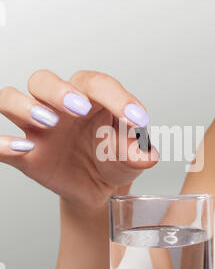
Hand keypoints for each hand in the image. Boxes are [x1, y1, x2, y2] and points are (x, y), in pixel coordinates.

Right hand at [0, 70, 158, 208]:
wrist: (97, 188)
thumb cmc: (112, 160)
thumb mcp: (132, 158)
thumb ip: (139, 153)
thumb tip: (146, 154)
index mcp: (89, 98)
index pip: (96, 84)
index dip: (116, 97)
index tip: (136, 118)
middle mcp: (59, 107)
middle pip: (43, 80)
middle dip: (59, 91)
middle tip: (80, 109)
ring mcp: (38, 128)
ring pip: (12, 99)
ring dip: (26, 107)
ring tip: (49, 123)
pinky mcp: (25, 154)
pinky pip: (1, 143)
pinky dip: (3, 143)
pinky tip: (21, 148)